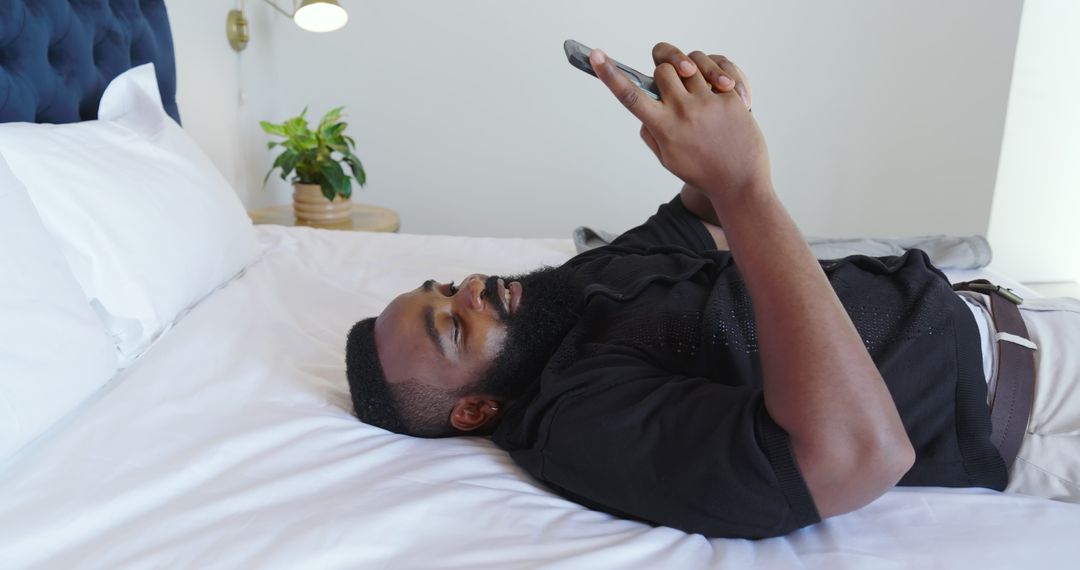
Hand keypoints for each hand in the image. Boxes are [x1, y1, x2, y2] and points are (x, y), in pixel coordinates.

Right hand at [589, 43, 769, 202]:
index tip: (596, 56)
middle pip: (663, 71)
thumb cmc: (702, 172)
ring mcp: (708, 104)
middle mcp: (683, 112)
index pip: (629, 96)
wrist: (739, 183)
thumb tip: (644, 113)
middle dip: (666, 75)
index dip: (609, 74)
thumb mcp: (668, 159)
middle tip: (675, 90)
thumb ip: (651, 133)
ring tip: (701, 93)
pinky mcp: (730, 100)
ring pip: (690, 66)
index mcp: (663, 128)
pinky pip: (718, 73)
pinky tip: (723, 97)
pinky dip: (717, 79)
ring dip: (691, 74)